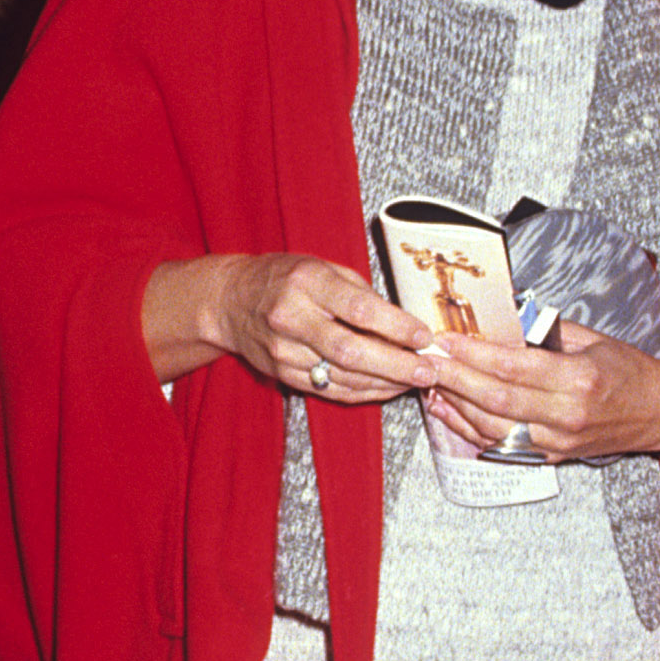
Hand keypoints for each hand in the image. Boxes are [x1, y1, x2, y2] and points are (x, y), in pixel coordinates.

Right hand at [142, 253, 438, 395]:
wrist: (231, 300)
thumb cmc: (286, 278)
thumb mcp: (323, 268)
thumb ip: (361, 294)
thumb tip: (405, 324)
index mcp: (306, 282)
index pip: (358, 309)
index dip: (396, 326)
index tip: (423, 337)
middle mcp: (291, 317)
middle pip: (351, 350)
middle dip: (396, 364)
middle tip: (429, 371)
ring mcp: (284, 350)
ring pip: (343, 376)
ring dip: (386, 382)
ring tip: (416, 381)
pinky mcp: (283, 373)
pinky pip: (332, 390)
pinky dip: (365, 392)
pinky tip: (389, 388)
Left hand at [423, 320, 659, 461]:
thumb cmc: (631, 372)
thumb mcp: (593, 340)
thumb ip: (546, 332)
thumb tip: (501, 322)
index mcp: (579, 379)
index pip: (512, 366)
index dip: (473, 353)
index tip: (445, 339)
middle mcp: (566, 414)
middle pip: (495, 398)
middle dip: (454, 378)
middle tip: (426, 360)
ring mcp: (558, 441)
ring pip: (492, 426)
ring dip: (455, 405)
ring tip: (430, 382)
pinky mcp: (554, 456)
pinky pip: (502, 445)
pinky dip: (471, 429)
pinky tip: (450, 411)